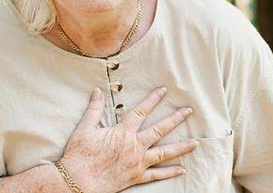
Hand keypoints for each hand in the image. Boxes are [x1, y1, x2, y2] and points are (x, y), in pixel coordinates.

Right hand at [60, 87, 196, 192]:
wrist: (77, 182)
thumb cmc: (79, 156)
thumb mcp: (84, 129)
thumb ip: (93, 109)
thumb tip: (97, 91)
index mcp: (123, 133)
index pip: (141, 111)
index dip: (153, 99)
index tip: (164, 91)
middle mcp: (134, 147)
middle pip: (159, 130)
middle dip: (175, 119)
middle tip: (188, 111)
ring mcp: (137, 163)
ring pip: (164, 153)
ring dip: (181, 147)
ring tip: (195, 143)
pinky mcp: (136, 177)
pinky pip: (156, 175)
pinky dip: (170, 172)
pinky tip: (181, 169)